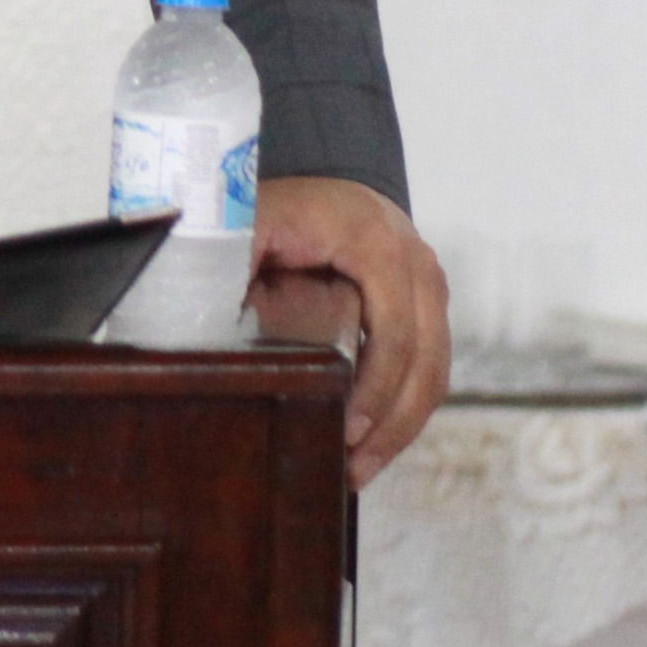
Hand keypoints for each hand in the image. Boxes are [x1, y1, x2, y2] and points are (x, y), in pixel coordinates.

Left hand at [249, 174, 448, 486]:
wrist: (319, 177)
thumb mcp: (249, 226)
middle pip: (424, 358)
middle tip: (353, 469)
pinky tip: (376, 440)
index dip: (375, 388)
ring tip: (362, 468)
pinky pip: (432, 364)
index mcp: (374, 241)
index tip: (347, 432)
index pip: (394, 330)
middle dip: (392, 422)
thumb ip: (236, 265)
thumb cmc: (278, 205)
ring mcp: (429, 281)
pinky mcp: (429, 303)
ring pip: (436, 369)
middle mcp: (414, 259)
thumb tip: (210, 323)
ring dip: (403, 426)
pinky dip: (407, 407)